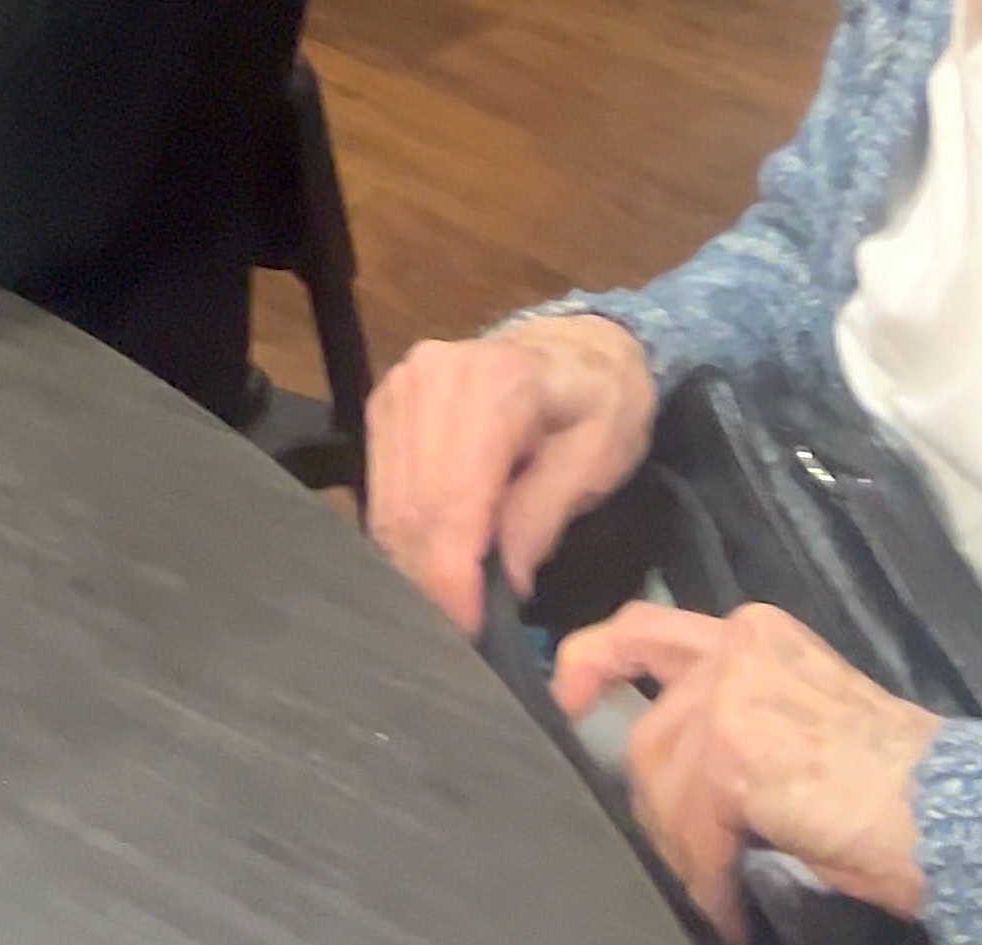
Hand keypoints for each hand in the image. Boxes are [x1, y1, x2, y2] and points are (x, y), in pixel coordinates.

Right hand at [366, 315, 656, 631]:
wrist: (577, 347)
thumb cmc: (601, 403)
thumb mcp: (597, 458)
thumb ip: (544, 516)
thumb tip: (503, 584)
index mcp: (495, 383)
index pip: (453, 499)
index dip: (454, 576)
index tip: (470, 632)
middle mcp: (433, 376)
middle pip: (413, 505)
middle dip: (431, 580)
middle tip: (461, 634)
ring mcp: (401, 384)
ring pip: (389, 501)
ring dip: (413, 562)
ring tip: (450, 603)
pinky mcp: (386, 401)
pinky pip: (381, 486)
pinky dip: (404, 533)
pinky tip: (434, 561)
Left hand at [552, 602, 941, 942]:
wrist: (957, 810)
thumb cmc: (898, 778)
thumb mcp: (806, 707)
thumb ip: (736, 705)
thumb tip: (676, 759)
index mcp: (753, 631)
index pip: (647, 628)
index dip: (594, 660)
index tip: (568, 698)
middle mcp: (735, 647)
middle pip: (650, 731)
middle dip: (659, 804)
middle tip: (694, 858)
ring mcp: (730, 697)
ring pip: (661, 785)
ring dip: (686, 851)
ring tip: (721, 890)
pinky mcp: (733, 757)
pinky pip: (693, 831)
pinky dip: (708, 879)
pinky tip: (730, 907)